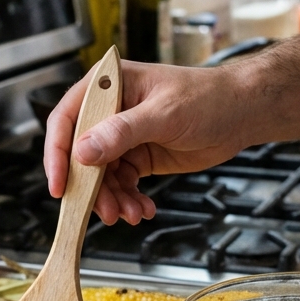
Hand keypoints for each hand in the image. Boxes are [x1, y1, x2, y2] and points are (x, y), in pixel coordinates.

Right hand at [44, 60, 255, 224]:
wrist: (241, 113)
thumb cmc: (208, 97)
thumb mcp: (164, 114)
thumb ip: (122, 132)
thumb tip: (84, 151)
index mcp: (109, 87)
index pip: (68, 119)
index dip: (58, 153)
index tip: (61, 185)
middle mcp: (110, 111)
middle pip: (82, 155)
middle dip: (93, 187)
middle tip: (107, 211)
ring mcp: (123, 136)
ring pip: (102, 175)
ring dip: (113, 199)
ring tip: (132, 213)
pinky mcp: (138, 156)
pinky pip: (122, 183)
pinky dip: (129, 199)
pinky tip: (143, 209)